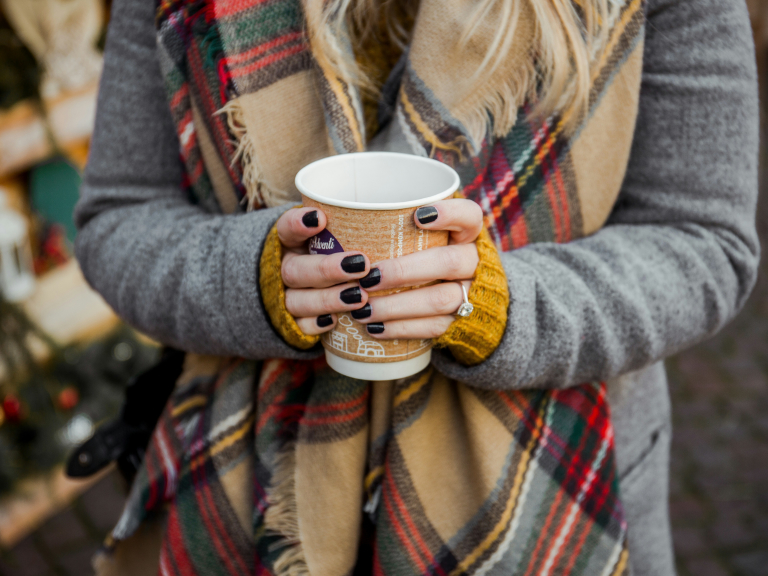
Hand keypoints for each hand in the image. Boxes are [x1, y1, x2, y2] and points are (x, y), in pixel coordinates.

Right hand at [276, 207, 372, 334]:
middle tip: (361, 265)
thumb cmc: (331, 254)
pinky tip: (334, 321)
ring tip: (359, 297)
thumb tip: (413, 215)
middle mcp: (284, 268)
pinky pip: (298, 327)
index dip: (298, 224)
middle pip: (294, 270)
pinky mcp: (291, 323)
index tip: (320, 218)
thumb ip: (357, 227)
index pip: (285, 228)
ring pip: (297, 300)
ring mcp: (285, 297)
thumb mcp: (337, 236)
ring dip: (327, 299)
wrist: (302, 289)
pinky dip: (315, 324)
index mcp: (290, 243)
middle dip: (327, 269)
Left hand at [351, 198, 482, 339]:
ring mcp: (471, 294)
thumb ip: (399, 227)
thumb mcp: (427, 236)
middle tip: (368, 277)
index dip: (449, 214)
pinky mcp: (462, 323)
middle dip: (404, 271)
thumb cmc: (432, 255)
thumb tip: (331, 219)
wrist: (472, 298)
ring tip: (363, 309)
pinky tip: (374, 327)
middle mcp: (475, 262)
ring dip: (397, 306)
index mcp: (469, 234)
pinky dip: (402, 328)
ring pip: (440, 300)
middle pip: (448, 262)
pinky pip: (435, 327)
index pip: (470, 216)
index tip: (418, 216)